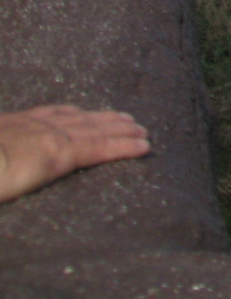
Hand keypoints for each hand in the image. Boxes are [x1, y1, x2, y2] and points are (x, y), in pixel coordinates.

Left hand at [0, 106, 150, 203]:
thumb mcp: (18, 188)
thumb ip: (42, 175)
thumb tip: (56, 173)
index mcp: (53, 154)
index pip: (96, 149)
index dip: (122, 147)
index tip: (145, 145)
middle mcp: (49, 135)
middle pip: (92, 130)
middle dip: (119, 130)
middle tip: (142, 128)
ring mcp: (33, 124)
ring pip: (76, 118)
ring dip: (102, 118)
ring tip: (122, 116)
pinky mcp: (17, 120)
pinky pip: (52, 111)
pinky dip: (72, 111)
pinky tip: (76, 110)